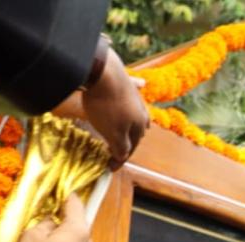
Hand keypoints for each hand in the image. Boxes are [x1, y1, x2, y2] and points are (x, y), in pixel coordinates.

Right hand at [10, 193, 92, 241]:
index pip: (75, 202)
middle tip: (45, 205)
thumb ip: (45, 222)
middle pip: (76, 218)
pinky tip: (48, 241)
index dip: (64, 192)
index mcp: (79, 229)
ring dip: (61, 227)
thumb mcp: (32, 235)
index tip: (54, 186)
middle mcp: (88, 240)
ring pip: (74, 232)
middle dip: (62, 211)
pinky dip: (62, 239)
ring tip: (43, 224)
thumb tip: (52, 220)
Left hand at [80, 48, 148, 169]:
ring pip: (135, 112)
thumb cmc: (107, 107)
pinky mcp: (124, 80)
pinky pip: (129, 93)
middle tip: (118, 148)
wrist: (103, 71)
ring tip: (130, 126)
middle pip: (136, 129)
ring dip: (132, 121)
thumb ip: (120, 147)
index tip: (109, 168)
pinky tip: (139, 86)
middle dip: (129, 140)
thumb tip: (123, 156)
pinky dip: (130, 97)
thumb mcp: (113, 133)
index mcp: (139, 125)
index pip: (132, 147)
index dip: (121, 158)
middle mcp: (141, 110)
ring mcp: (133, 94)